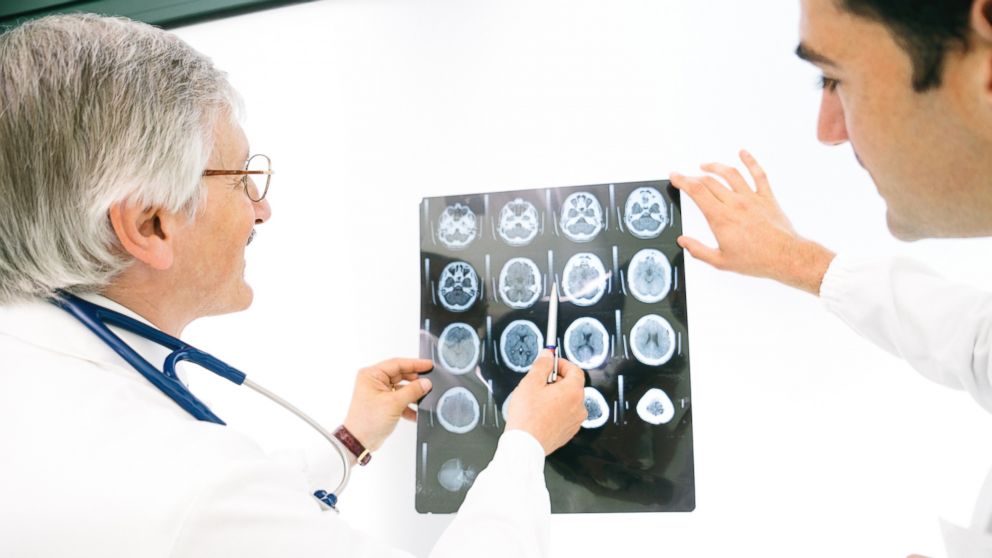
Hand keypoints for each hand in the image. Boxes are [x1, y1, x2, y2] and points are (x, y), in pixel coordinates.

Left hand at [343, 358, 432, 451]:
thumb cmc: (366, 422)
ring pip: (401, 388)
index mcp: (371, 375)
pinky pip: (399, 399)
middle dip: (415, 381)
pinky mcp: (383, 404)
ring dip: (412, 394)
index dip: (415, 364)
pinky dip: (408, 405)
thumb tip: (425, 383)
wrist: (359, 441)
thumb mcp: (394, 404)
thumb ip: (412, 391)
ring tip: (424, 398)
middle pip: (400, 375)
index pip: (397, 364)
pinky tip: (415, 412)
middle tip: (428, 383)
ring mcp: (378, 393)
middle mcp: (374, 381)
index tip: (428, 365)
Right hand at [506, 351, 586, 454]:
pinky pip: (566, 414)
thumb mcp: (531, 383)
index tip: (551, 363)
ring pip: (569, 400)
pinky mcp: (569, 431)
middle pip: (572, 385)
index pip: (575, 369)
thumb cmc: (528, 418)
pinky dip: (556, 410)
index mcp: (573, 391)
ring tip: (538, 400)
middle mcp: (579, 406)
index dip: (561, 364)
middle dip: (557, 380)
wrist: (526, 444)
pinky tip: (541, 412)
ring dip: (557, 396)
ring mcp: (575, 420)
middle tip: (540, 382)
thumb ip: (542, 365)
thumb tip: (547, 355)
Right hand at [670, 150, 835, 294]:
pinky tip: (743, 153)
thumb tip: (683, 241)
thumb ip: (698, 250)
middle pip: (709, 181)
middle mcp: (735, 204)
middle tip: (685, 177)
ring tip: (705, 166)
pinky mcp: (767, 198)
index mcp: (721, 218)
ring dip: (715, 167)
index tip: (675, 177)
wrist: (785, 257)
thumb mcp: (721, 261)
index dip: (683, 181)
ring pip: (730, 174)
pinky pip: (759, 174)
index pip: (697, 191)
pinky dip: (750, 161)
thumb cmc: (756, 260)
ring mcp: (751, 198)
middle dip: (693, 176)